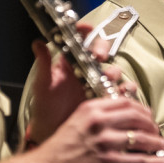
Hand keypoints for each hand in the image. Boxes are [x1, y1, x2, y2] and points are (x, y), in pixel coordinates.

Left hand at [26, 27, 135, 144]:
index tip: (88, 31)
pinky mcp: (106, 98)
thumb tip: (38, 44)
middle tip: (99, 56)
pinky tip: (120, 92)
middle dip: (102, 49)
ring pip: (112, 70)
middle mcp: (85, 70)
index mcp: (70, 63)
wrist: (52, 131)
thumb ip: (43, 64)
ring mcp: (97, 84)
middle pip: (100, 51)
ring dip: (112, 72)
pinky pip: (121, 90)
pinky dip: (125, 89)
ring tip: (107, 79)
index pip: (81, 40)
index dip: (86, 32)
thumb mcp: (43, 85)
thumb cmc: (45, 108)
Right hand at [32, 95, 163, 162]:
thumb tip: (123, 119)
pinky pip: (139, 160)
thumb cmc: (61, 146)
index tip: (148, 116)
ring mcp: (105, 141)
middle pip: (138, 117)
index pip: (126, 102)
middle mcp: (100, 121)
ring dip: (157, 143)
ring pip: (142, 138)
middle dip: (152, 125)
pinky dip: (156, 162)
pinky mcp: (108, 161)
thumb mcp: (77, 120)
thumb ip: (99, 116)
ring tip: (163, 146)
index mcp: (92, 108)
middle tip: (157, 132)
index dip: (142, 109)